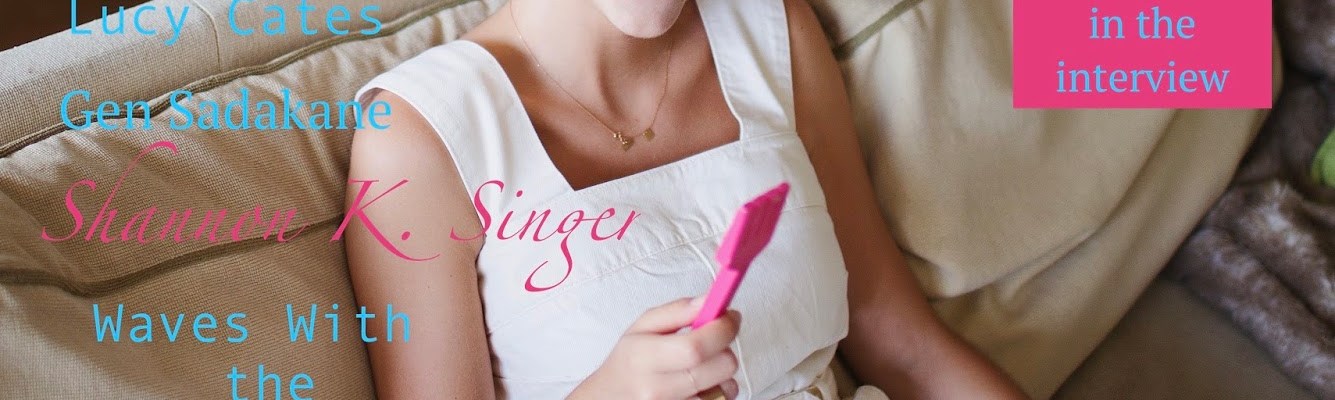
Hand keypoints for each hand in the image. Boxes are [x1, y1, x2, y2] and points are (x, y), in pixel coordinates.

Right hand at [567, 297, 740, 399]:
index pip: (696, 347)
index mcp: (644, 358)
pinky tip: (700, 386)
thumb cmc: (629, 363)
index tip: (730, 317)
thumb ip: (676, 311)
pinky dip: (718, 392)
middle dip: (725, 349)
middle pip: (719, 368)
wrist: (611, 398)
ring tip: (701, 368)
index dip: (722, 329)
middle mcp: (657, 389)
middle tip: (714, 343)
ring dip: (722, 375)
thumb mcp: (641, 327)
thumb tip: (708, 300)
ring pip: (726, 388)